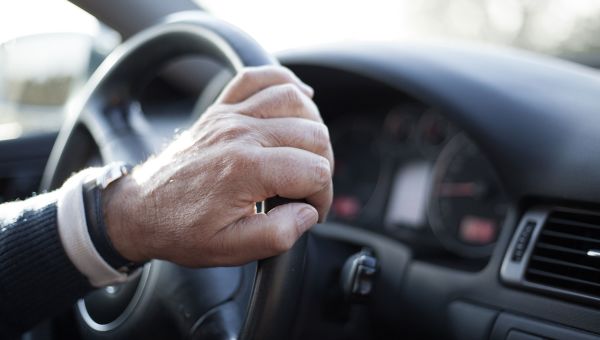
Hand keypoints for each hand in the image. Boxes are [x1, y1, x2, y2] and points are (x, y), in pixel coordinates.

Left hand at [103, 66, 333, 266]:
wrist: (140, 209)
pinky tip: (298, 99)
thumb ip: (276, 235)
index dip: (322, 195)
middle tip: (309, 188)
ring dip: (313, 125)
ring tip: (307, 153)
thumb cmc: (182, 229)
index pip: (314, 171)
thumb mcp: (230, 248)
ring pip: (294, 100)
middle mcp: (241, 134)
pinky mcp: (221, 109)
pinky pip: (259, 77)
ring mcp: (230, 116)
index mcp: (246, 169)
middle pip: (313, 133)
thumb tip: (307, 212)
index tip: (311, 211)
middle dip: (323, 165)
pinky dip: (285, 82)